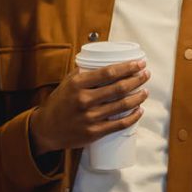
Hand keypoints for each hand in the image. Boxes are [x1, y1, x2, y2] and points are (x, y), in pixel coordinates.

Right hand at [29, 60, 149, 155]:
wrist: (46, 129)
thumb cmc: (60, 102)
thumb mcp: (68, 82)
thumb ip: (85, 71)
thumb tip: (105, 58)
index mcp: (78, 84)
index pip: (109, 72)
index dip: (128, 67)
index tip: (140, 63)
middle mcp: (84, 100)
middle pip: (119, 88)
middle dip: (137, 79)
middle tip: (146, 74)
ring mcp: (89, 117)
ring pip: (122, 105)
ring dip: (138, 97)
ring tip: (145, 91)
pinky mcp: (94, 133)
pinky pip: (119, 124)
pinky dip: (133, 117)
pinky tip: (139, 110)